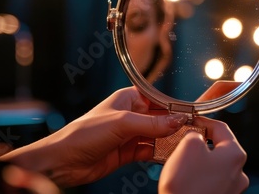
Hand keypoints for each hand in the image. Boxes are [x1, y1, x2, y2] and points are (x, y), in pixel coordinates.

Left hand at [0, 86, 187, 187]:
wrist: (63, 160)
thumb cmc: (84, 133)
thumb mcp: (122, 123)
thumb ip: (151, 123)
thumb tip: (177, 121)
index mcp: (128, 98)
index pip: (158, 99)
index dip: (175, 106)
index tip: (192, 113)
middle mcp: (130, 115)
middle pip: (160, 119)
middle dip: (176, 125)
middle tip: (195, 132)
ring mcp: (129, 134)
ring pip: (157, 136)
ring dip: (170, 141)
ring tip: (186, 145)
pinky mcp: (127, 152)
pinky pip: (149, 151)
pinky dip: (160, 154)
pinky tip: (170, 156)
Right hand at [158, 117, 248, 193]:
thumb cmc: (187, 186)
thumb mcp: (188, 146)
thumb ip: (194, 133)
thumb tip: (195, 135)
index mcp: (235, 154)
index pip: (221, 127)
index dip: (203, 120)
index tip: (191, 120)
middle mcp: (238, 172)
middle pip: (218, 147)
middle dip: (200, 142)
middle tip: (182, 141)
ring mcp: (231, 189)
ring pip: (213, 165)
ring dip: (198, 160)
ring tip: (180, 162)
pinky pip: (209, 181)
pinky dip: (197, 176)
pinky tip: (185, 178)